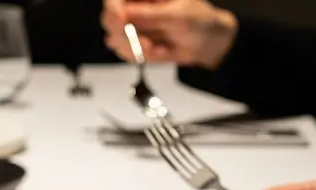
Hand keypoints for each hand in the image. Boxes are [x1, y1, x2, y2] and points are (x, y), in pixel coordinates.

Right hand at [102, 0, 237, 68]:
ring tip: (157, 47)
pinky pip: (125, 53)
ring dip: (135, 48)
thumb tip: (126, 14)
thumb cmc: (199, 20)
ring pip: (114, 39)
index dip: (113, 9)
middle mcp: (134, 8)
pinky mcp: (134, 45)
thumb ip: (151, 15)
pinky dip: (142, 56)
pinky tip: (160, 51)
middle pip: (108, 18)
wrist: (207, 42)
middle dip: (122, 34)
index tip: (122, 20)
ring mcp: (132, 27)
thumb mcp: (178, 15)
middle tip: (142, 42)